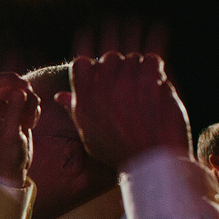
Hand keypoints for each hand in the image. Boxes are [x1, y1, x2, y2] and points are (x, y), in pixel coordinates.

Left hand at [0, 71, 39, 186]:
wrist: (12, 171)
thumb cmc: (7, 157)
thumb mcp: (10, 135)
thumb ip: (14, 112)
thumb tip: (20, 91)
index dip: (8, 78)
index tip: (25, 87)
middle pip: (7, 82)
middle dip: (23, 91)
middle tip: (34, 102)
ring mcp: (0, 108)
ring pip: (19, 90)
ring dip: (31, 101)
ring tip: (30, 121)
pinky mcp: (12, 111)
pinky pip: (26, 99)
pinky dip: (33, 107)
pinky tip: (31, 123)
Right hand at [54, 52, 190, 169]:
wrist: (153, 161)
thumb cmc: (121, 152)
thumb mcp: (90, 134)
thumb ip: (76, 110)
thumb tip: (60, 96)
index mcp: (84, 101)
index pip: (80, 64)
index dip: (94, 68)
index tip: (105, 79)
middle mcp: (101, 89)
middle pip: (109, 57)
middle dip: (121, 67)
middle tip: (131, 84)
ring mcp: (125, 84)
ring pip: (133, 58)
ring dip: (141, 69)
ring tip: (147, 87)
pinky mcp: (149, 82)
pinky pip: (152, 61)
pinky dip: (157, 70)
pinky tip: (158, 84)